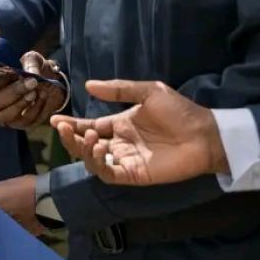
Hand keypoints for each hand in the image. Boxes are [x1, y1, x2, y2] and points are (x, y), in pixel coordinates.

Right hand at [0, 52, 66, 128]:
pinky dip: (35, 109)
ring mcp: (7, 114)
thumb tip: (30, 73)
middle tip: (32, 82)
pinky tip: (43, 96)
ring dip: (21, 104)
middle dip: (14, 92)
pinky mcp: (21, 123)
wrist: (52, 83)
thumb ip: (30, 63)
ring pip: (5, 116)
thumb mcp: (34, 59)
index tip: (13, 70)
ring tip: (34, 92)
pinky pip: (25, 121)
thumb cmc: (36, 68)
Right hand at [50, 80, 225, 185]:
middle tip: (64, 128)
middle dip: (71, 138)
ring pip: (92, 161)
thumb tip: (88, 85)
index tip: (55, 120)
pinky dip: (98, 164)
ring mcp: (126, 160)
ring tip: (88, 137)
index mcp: (121, 124)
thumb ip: (118, 90)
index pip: (90, 126)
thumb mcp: (148, 92)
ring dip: (83, 149)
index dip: (72, 124)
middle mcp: (120, 143)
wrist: (204, 133)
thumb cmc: (179, 111)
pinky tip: (99, 149)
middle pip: (86, 145)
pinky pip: (109, 173)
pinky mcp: (134, 174)